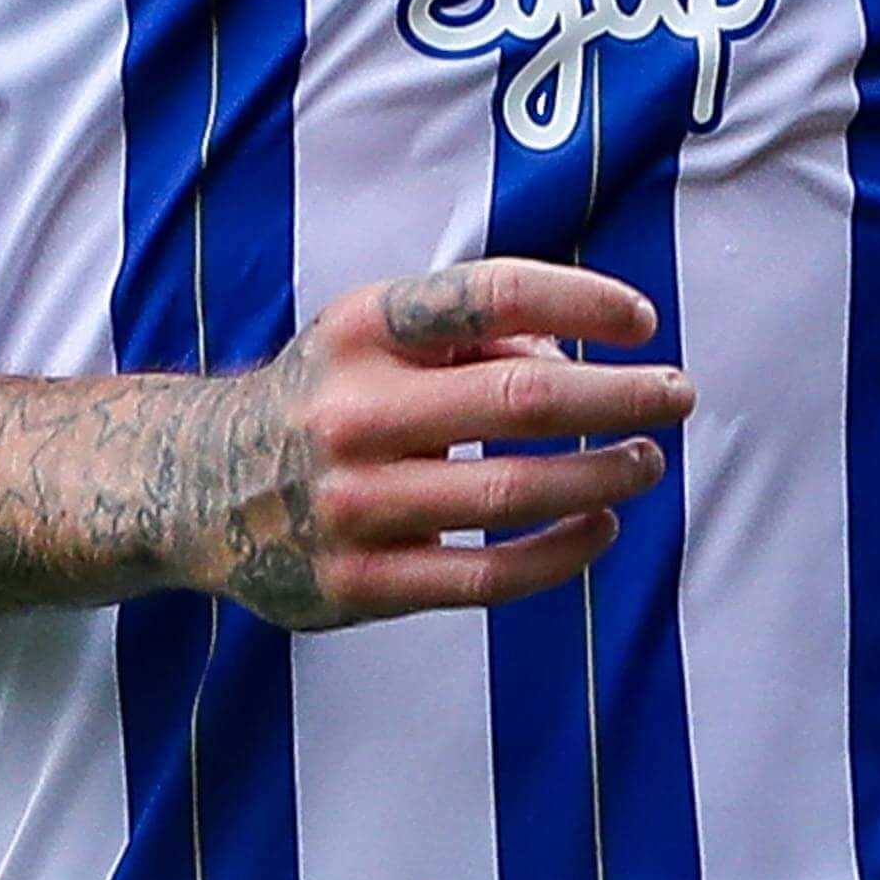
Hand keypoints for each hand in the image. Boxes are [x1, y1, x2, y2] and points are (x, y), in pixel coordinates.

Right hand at [179, 259, 695, 630]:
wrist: (201, 482)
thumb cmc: (326, 393)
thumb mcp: (376, 334)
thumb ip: (473, 332)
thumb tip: (576, 361)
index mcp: (361, 328)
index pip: (489, 295)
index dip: (580, 301)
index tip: (642, 320)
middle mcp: (351, 409)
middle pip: (519, 399)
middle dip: (619, 396)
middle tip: (679, 395)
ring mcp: (352, 503)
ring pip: (511, 492)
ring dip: (602, 475)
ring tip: (649, 460)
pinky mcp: (358, 584)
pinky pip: (484, 576)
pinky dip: (558, 553)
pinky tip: (602, 527)